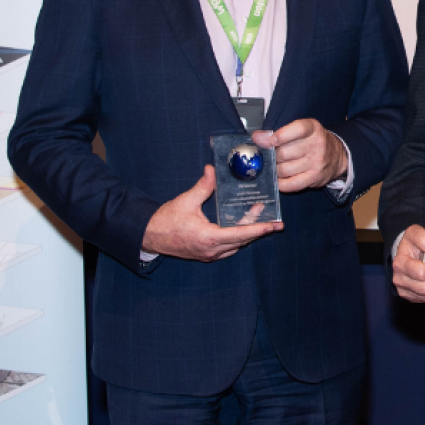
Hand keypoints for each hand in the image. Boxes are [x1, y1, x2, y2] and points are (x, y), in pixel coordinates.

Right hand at [141, 165, 280, 259]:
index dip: (258, 229)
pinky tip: (242, 229)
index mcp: (209, 237)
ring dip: (248, 235)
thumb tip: (211, 170)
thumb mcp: (185, 201)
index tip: (273, 226)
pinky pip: (227, 248)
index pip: (240, 234)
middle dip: (259, 231)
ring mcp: (209, 255)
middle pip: (242, 241)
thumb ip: (202, 186)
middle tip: (275, 223)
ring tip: (260, 221)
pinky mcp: (205, 254)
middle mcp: (211, 250)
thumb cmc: (165, 220)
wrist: (149, 236)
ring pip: (236, 246)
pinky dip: (237, 239)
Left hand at [260, 117, 347, 191]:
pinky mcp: (314, 178)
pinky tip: (278, 179)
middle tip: (270, 156)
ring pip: (284, 169)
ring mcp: (316, 163)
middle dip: (272, 156)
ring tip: (275, 166)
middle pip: (284, 153)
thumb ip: (279, 133)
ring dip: (274, 169)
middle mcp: (317, 145)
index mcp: (313, 128)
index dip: (280, 135)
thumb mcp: (301, 131)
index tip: (267, 140)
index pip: (297, 129)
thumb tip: (257, 138)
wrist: (337, 156)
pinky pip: (291, 184)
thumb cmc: (313, 141)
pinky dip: (280, 183)